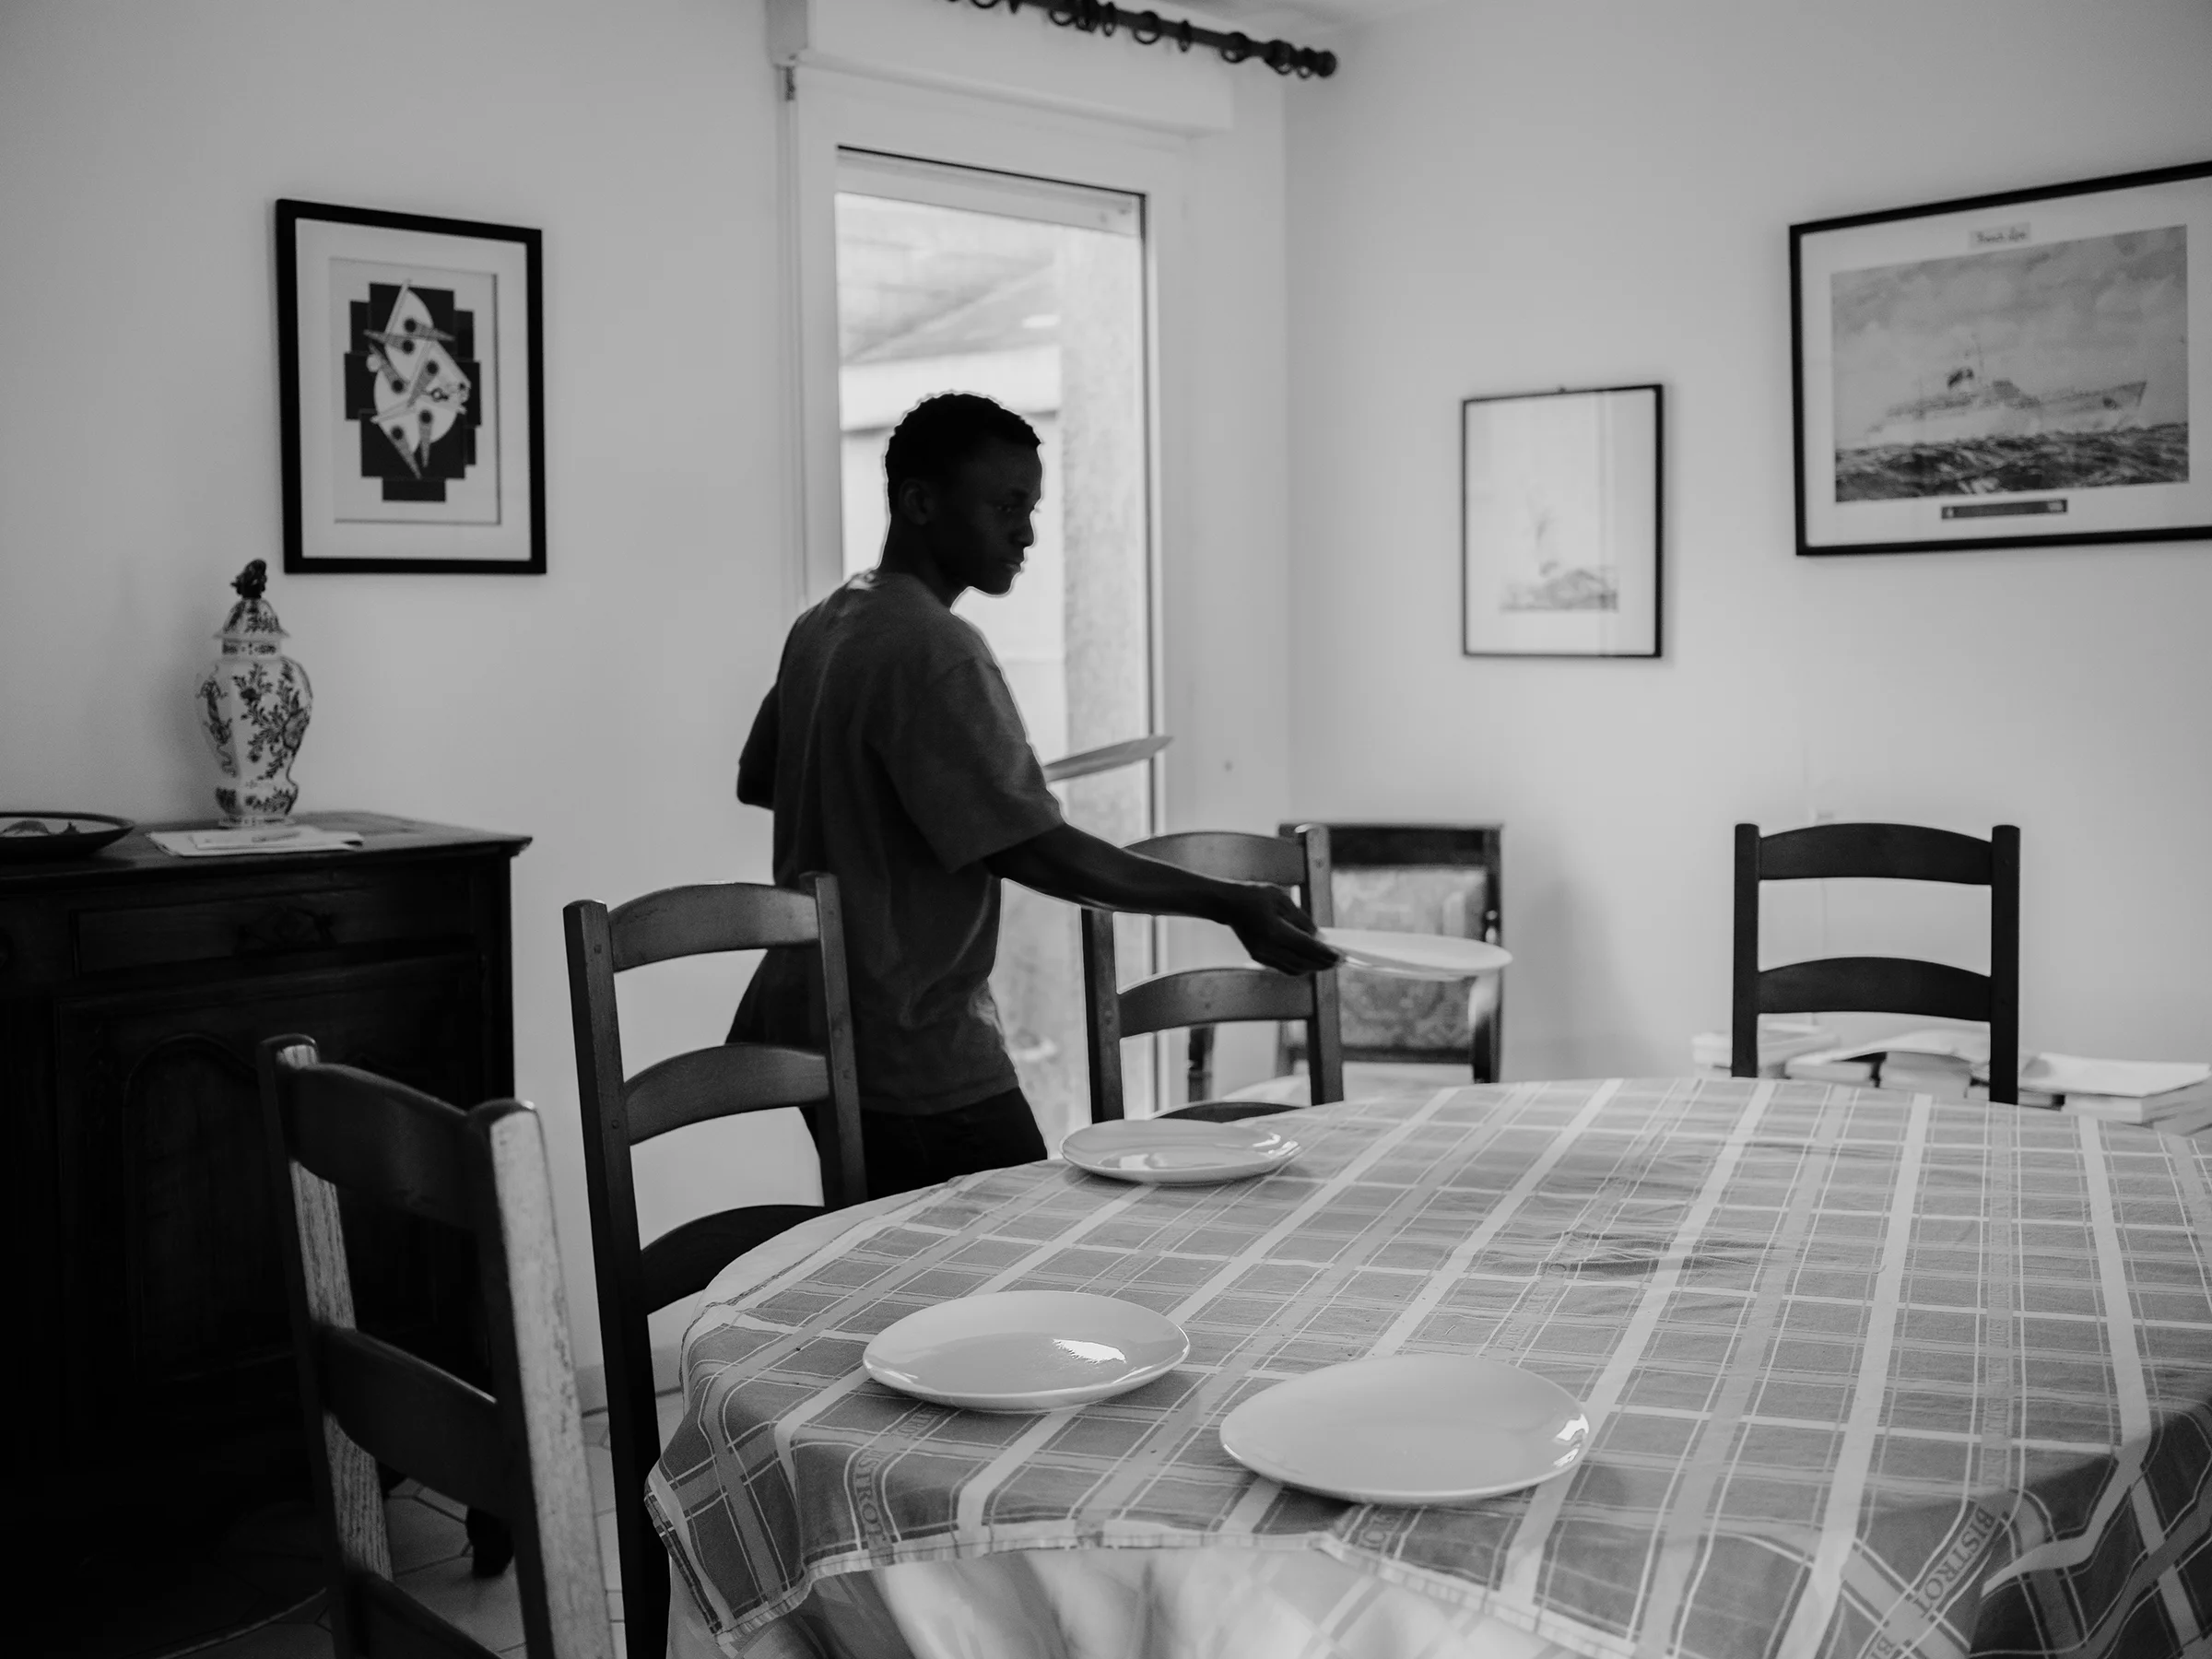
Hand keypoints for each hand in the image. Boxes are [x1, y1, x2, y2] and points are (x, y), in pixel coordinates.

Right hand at [1220, 883, 1340, 976]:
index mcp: (1274, 930)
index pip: (1306, 947)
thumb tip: (1318, 937)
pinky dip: (1300, 966)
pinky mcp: (1258, 957)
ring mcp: (1261, 955)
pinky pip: (1284, 967)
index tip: (1341, 956)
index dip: (1326, 954)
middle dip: (1323, 963)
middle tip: (1340, 961)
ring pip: (1294, 968)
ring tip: (1328, 962)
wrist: (1228, 904)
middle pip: (1302, 962)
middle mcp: (1267, 947)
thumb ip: (1301, 919)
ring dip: (1312, 967)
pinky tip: (1310, 961)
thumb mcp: (1282, 899)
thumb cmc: (1255, 896)